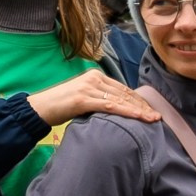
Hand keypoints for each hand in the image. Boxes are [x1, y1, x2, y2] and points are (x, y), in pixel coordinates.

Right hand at [28, 69, 155, 126]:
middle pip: (125, 93)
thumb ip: (98, 99)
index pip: (123, 89)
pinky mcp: (83, 98)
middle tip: (157, 116)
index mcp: (94, 76)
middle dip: (143, 106)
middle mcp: (93, 78)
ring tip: (152, 119)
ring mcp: (88, 87)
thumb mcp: (82, 98)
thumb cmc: (58, 106)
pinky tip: (138, 117)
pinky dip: (127, 112)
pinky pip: (111, 106)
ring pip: (121, 99)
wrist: (38, 108)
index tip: (150, 110)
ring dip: (139, 110)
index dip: (139, 100)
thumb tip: (116, 108)